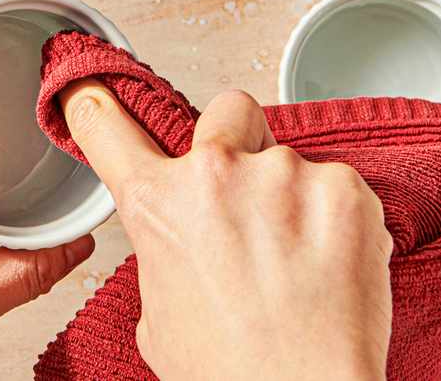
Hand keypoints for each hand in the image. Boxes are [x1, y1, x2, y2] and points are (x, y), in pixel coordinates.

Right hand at [61, 83, 392, 379]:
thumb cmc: (233, 372)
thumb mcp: (158, 313)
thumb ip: (166, 250)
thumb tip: (186, 239)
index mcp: (156, 203)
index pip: (105, 124)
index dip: (94, 101)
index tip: (94, 88)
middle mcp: (214, 173)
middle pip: (224, 111)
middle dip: (235, 142)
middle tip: (248, 202)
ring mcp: (284, 175)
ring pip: (289, 158)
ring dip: (292, 197)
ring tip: (299, 262)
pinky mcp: (345, 191)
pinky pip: (339, 185)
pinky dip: (338, 220)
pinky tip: (332, 265)